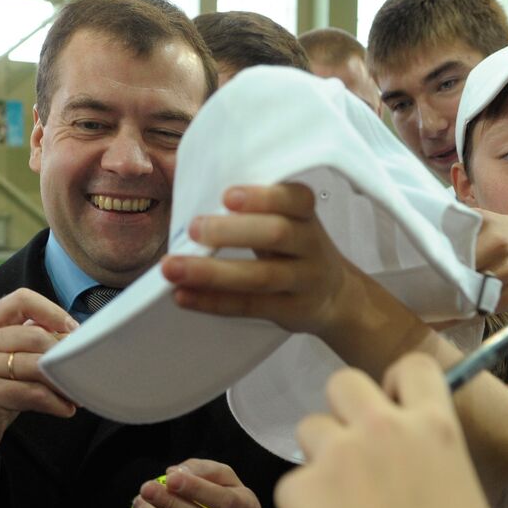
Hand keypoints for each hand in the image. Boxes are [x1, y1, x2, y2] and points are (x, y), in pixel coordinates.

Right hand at [0, 288, 77, 492]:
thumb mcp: (0, 364)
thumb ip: (25, 346)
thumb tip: (71, 337)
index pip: (21, 300)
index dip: (52, 311)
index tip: (72, 330)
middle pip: (35, 335)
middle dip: (64, 354)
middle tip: (82, 369)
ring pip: (36, 364)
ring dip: (64, 380)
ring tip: (77, 392)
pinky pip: (32, 393)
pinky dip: (55, 402)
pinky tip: (66, 409)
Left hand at [160, 183, 363, 339]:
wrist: (335, 296)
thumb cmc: (296, 249)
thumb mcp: (289, 220)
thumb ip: (256, 211)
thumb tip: (193, 203)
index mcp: (305, 213)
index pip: (294, 199)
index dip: (263, 197)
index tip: (228, 196)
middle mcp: (310, 245)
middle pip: (277, 234)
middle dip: (232, 231)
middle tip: (193, 229)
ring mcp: (303, 280)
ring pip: (261, 276)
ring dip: (213, 273)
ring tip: (172, 268)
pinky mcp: (290, 310)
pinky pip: (250, 306)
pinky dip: (213, 302)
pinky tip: (183, 296)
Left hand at [275, 353, 502, 507]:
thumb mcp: (465, 499)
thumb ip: (433, 461)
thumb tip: (414, 461)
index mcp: (436, 427)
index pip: (411, 367)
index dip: (397, 386)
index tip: (393, 406)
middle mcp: (384, 428)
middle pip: (344, 383)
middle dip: (345, 412)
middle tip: (355, 455)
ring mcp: (337, 456)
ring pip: (310, 428)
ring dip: (321, 457)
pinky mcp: (299, 490)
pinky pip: (293, 484)